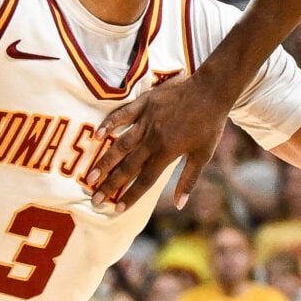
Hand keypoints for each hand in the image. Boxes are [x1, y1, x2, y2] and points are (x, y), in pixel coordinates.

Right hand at [86, 68, 229, 212]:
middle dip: (110, 185)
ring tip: (89, 177)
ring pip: (120, 145)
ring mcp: (146, 120)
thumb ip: (188, 180)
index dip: (131, 196)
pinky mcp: (144, 104)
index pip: (145, 180)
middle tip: (95, 199)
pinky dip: (109, 124)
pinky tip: (97, 135)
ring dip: (104, 162)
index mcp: (167, 153)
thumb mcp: (203, 155)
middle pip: (127, 166)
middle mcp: (153, 139)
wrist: (210, 91)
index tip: (117, 209)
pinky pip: (122, 115)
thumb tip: (179, 205)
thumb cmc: (209, 125)